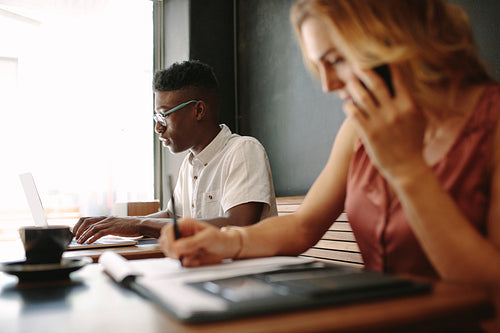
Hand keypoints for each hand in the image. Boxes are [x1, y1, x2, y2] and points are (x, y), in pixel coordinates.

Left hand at [73, 216, 141, 242]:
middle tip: (75, 237)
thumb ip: (107, 226)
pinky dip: (93, 237)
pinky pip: (100, 233)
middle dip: (79, 229)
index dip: (79, 225)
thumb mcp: (116, 224)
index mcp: (105, 217)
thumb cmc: (130, 225)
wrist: (140, 224)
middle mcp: (105, 218)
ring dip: (84, 235)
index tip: (75, 232)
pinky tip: (89, 242)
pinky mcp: (114, 228)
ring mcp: (109, 223)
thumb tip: (99, 233)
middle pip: (86, 221)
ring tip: (79, 242)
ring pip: (92, 227)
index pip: (87, 218)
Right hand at [159, 217, 237, 266]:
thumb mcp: (208, 238)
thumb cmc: (220, 238)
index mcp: (185, 225)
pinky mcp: (186, 255)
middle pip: (165, 242)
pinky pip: (180, 262)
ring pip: (171, 253)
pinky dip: (187, 263)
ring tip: (195, 256)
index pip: (168, 230)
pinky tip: (197, 260)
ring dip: (181, 258)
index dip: (168, 240)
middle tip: (180, 256)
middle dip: (171, 251)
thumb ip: (192, 242)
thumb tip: (177, 247)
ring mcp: (182, 245)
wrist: (228, 248)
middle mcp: (182, 234)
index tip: (174, 250)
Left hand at [343, 65, 426, 181]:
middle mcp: (394, 111)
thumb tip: (402, 84)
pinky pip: (353, 112)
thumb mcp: (419, 119)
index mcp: (409, 105)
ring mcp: (380, 122)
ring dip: (353, 87)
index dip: (386, 65)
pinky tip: (348, 104)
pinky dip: (349, 105)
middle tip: (356, 64)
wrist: (406, 167)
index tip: (378, 57)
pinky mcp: (368, 132)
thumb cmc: (413, 142)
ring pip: (361, 96)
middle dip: (364, 70)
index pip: (397, 78)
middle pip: (375, 83)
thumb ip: (410, 101)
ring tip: (350, 84)